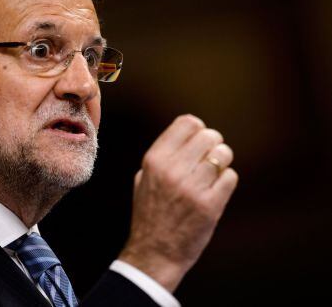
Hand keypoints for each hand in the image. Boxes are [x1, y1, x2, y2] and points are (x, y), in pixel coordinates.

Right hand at [118, 114, 237, 291]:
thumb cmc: (150, 213)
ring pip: (223, 154)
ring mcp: (192, 187)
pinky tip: (215, 190)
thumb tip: (187, 136)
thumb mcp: (144, 178)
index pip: (187, 123)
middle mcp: (172, 170)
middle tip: (209, 159)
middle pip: (209, 135)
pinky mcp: (210, 205)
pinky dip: (226, 181)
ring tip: (213, 174)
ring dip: (222, 162)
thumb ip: (162, 156)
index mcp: (154, 160)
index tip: (197, 142)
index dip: (198, 129)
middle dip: (213, 145)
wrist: (154, 252)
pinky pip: (230, 177)